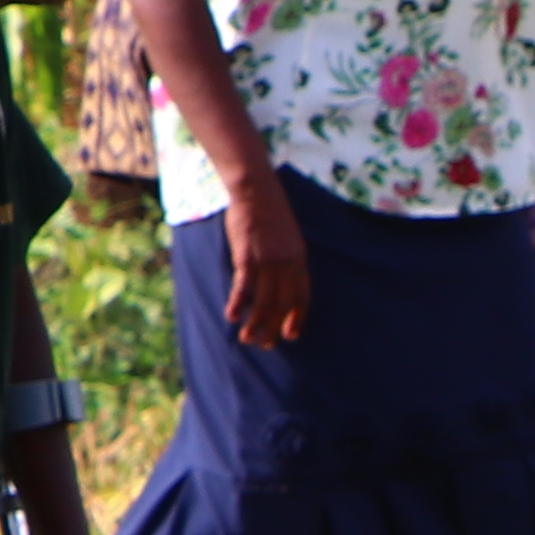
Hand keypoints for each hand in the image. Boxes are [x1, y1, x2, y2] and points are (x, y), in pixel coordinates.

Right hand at [220, 187, 310, 348]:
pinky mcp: (247, 257)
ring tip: (248, 339)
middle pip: (282, 303)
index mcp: (300, 259)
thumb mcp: (289, 237)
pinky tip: (232, 316)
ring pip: (263, 301)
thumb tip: (282, 279)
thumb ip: (288, 259)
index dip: (296, 317)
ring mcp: (267, 261)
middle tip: (267, 345)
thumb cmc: (270, 212)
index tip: (291, 334)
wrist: (256, 190)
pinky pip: (243, 287)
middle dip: (274, 327)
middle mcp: (287, 264)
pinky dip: (237, 304)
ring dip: (255, 323)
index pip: (302, 296)